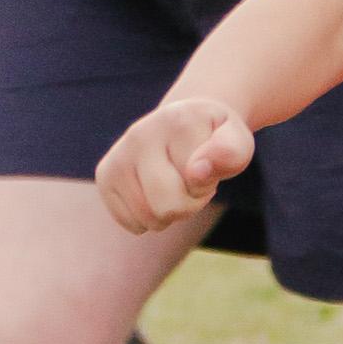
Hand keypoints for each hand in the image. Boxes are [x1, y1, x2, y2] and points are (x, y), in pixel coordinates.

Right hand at [96, 89, 254, 236]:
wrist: (184, 122)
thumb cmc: (215, 138)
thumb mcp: (237, 141)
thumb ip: (230, 152)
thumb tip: (197, 171)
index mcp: (177, 120)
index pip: (193, 184)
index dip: (205, 186)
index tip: (206, 167)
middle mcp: (140, 133)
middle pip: (165, 206)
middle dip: (187, 205)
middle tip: (191, 184)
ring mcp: (119, 154)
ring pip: (147, 218)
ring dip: (169, 214)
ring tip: (174, 186)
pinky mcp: (105, 175)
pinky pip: (131, 223)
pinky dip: (148, 219)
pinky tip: (154, 193)